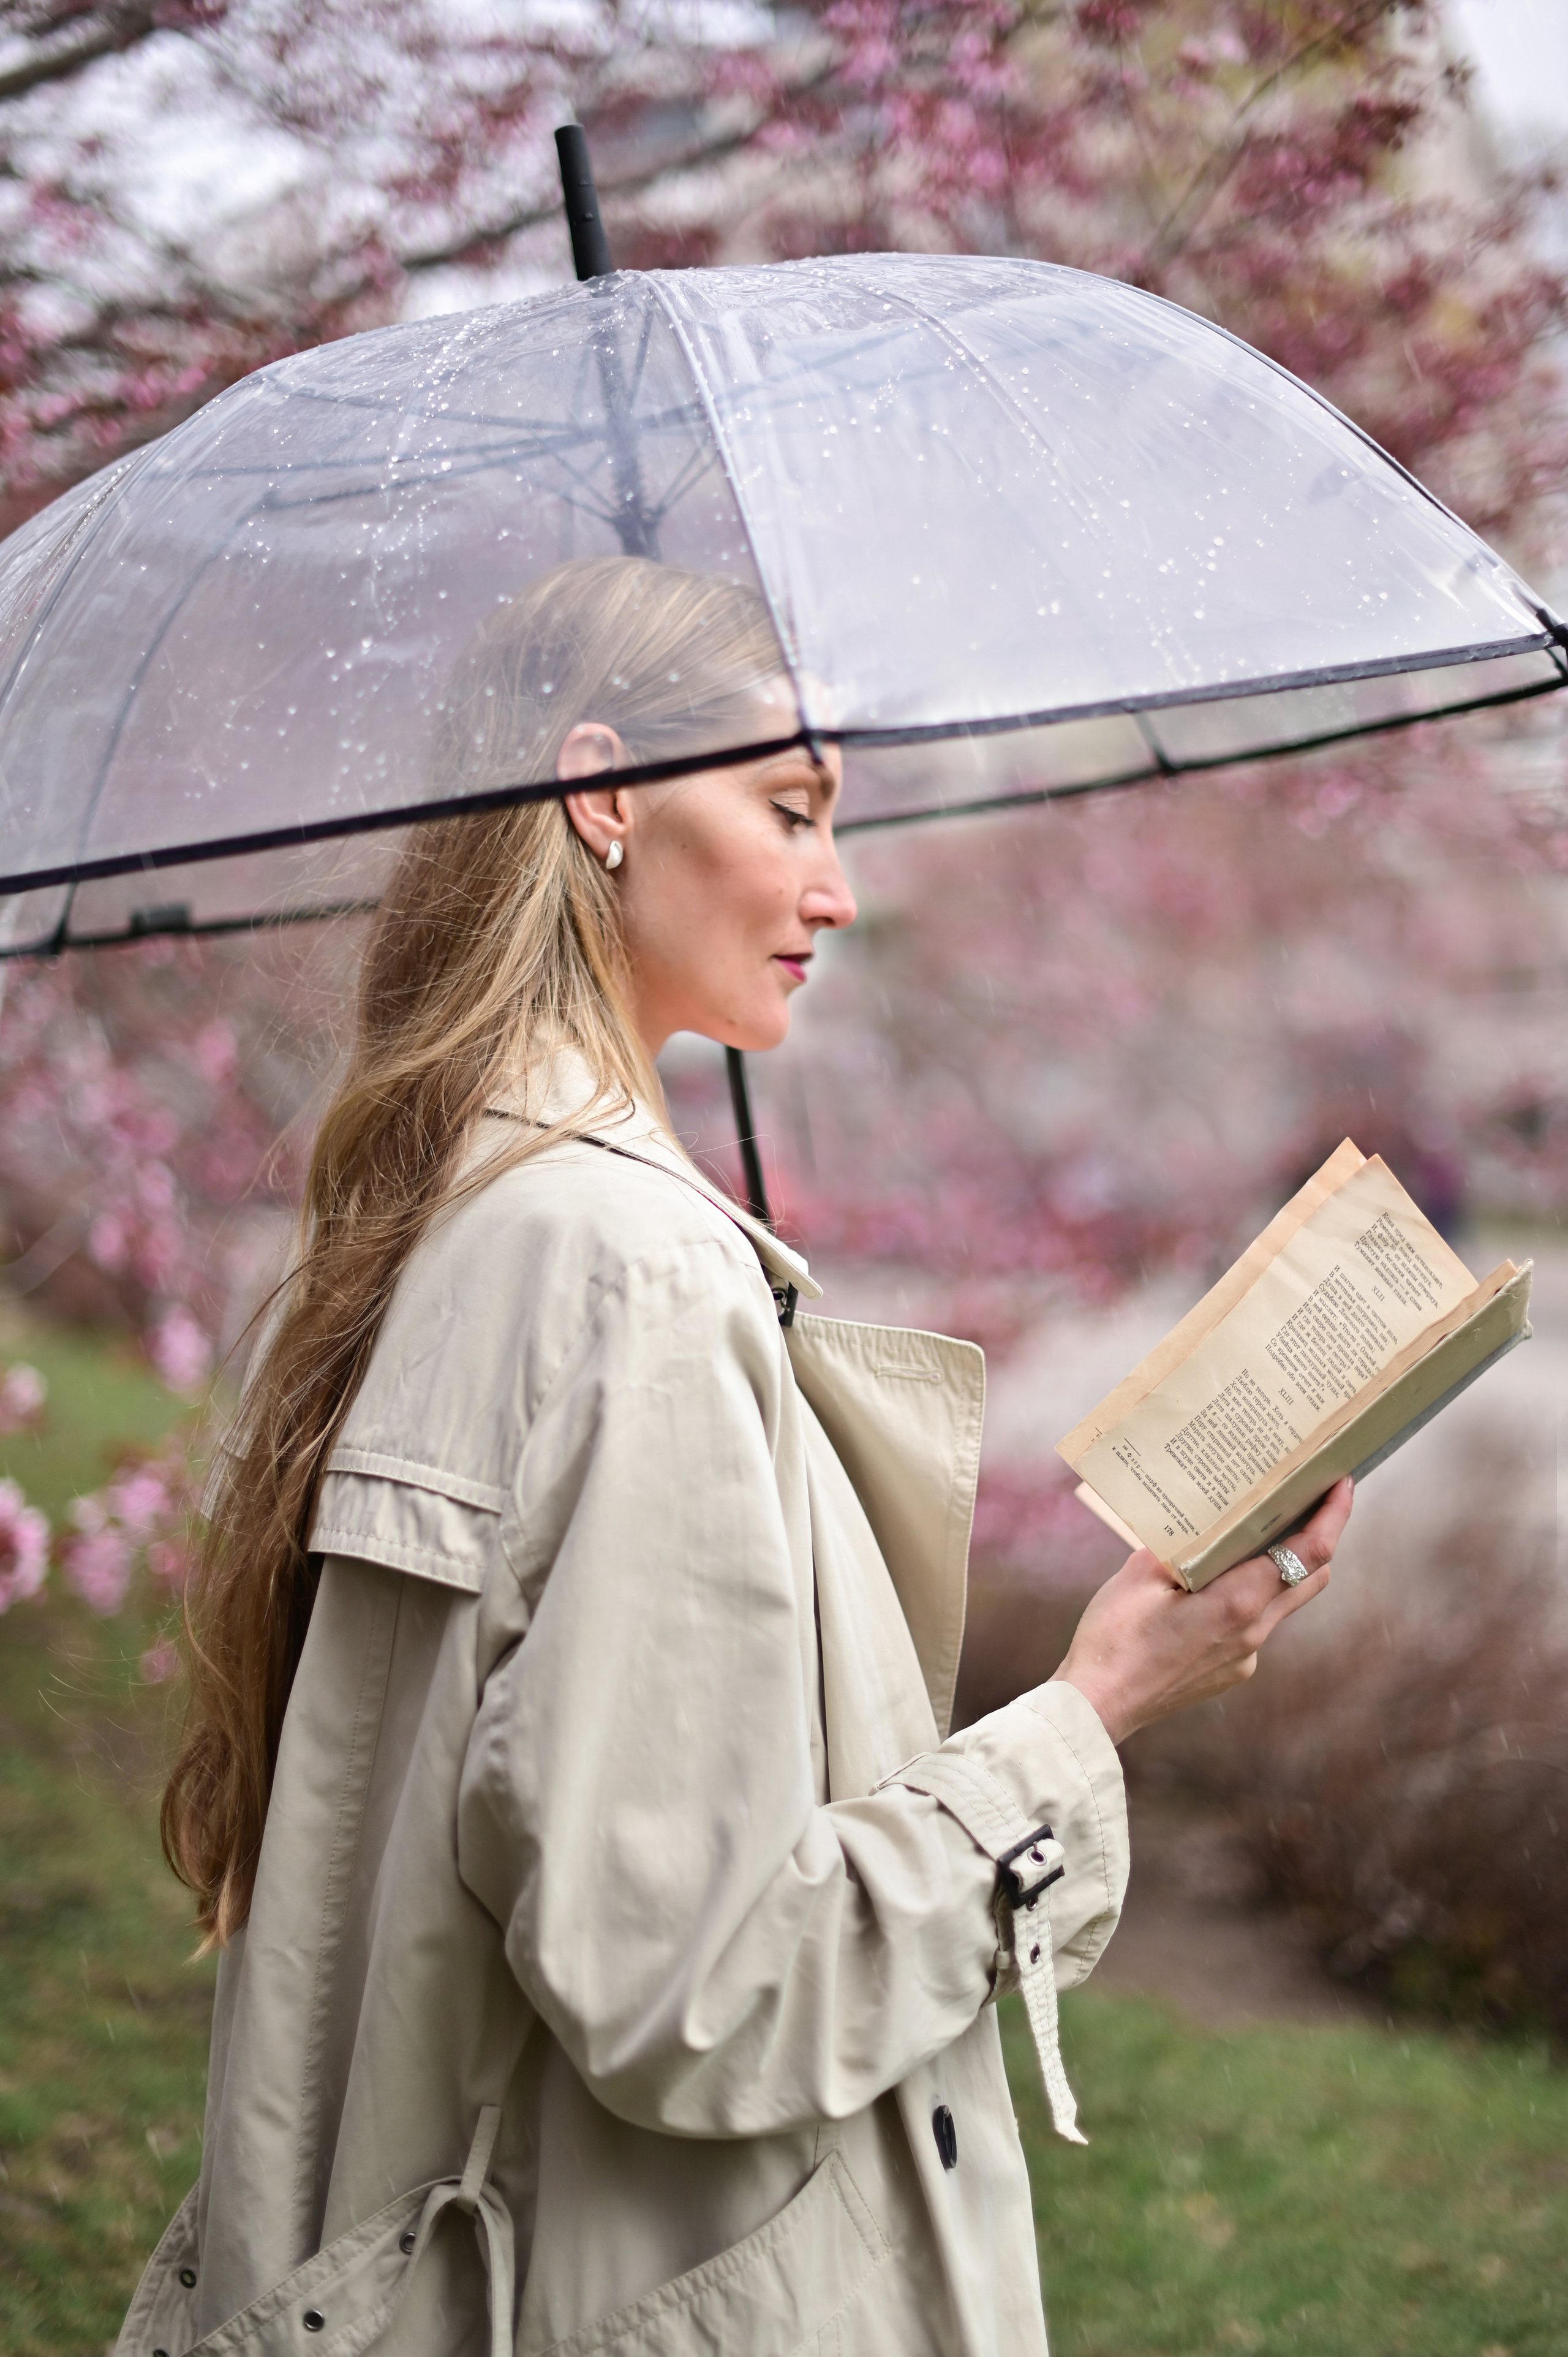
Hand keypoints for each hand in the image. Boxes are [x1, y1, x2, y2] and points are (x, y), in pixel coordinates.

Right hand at [1053, 1477, 1352, 1744]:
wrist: (1098, 1704)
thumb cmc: (1114, 1637)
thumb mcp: (1139, 1573)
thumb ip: (1178, 1545)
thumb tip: (1199, 1524)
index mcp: (1238, 1602)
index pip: (1309, 1552)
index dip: (1334, 1515)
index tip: (1342, 1484)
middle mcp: (1254, 1631)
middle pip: (1312, 1576)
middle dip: (1321, 1536)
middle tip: (1311, 1498)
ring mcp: (1247, 1656)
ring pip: (1284, 1601)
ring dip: (1285, 1565)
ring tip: (1260, 1533)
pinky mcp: (1234, 1670)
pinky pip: (1256, 1624)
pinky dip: (1251, 1595)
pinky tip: (1215, 1583)